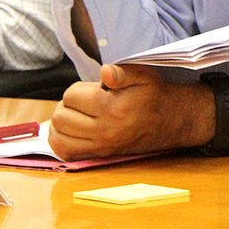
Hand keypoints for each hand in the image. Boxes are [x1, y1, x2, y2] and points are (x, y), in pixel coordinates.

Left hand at [47, 64, 215, 159]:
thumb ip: (122, 72)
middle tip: (85, 103)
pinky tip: (71, 130)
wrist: (170, 122)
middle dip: (68, 105)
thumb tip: (105, 73)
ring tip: (78, 115)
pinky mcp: (99, 156)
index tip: (95, 91)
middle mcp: (103, 132)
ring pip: (58, 136)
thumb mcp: (143, 76)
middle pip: (60, 117)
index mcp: (111, 109)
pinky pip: (65, 152)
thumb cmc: (153, 96)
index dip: (79, 89)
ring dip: (62, 123)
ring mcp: (100, 147)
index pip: (71, 96)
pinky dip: (61, 140)